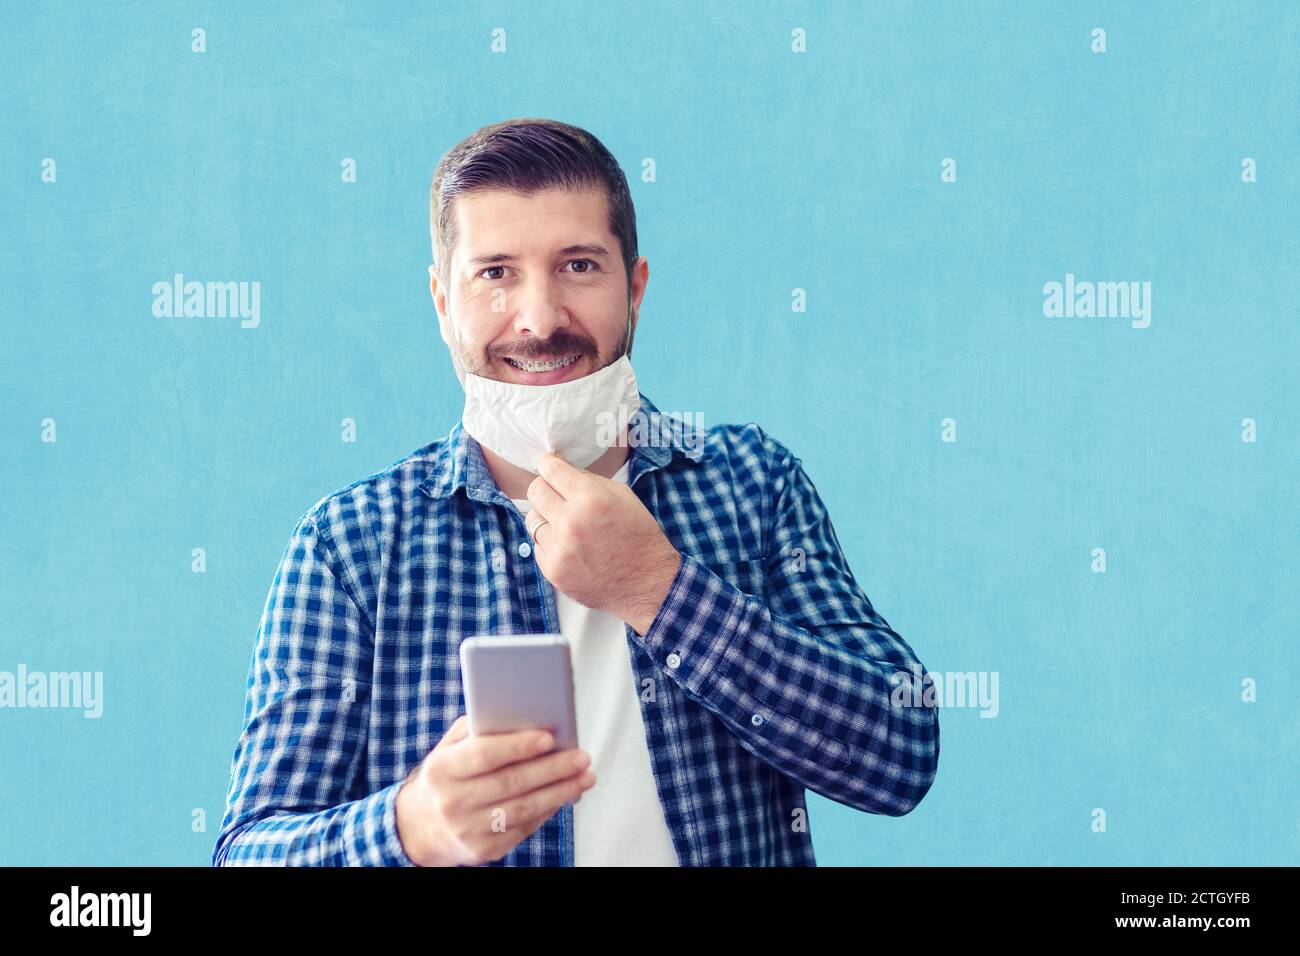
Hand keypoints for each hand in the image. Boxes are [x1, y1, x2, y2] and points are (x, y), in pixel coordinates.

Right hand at [395, 714, 595, 866]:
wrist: (422, 826)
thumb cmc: (448, 774)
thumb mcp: (450, 747)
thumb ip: (480, 727)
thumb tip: (523, 714)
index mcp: (443, 769)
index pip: (484, 755)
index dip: (518, 746)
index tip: (549, 737)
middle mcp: (453, 801)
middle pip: (512, 782)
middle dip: (553, 769)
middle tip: (581, 757)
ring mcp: (468, 829)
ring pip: (524, 808)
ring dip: (560, 791)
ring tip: (585, 776)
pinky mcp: (483, 850)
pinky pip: (524, 828)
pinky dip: (549, 810)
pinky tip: (565, 795)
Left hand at [525, 452, 681, 634]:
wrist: (647, 583)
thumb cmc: (638, 535)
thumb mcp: (622, 496)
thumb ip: (588, 479)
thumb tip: (559, 466)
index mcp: (591, 498)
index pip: (550, 469)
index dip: (549, 464)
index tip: (549, 465)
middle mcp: (571, 522)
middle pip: (535, 491)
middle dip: (545, 488)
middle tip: (558, 494)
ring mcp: (559, 549)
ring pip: (532, 519)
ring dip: (547, 517)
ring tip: (568, 525)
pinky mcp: (552, 570)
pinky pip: (538, 545)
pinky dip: (551, 543)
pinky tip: (572, 547)